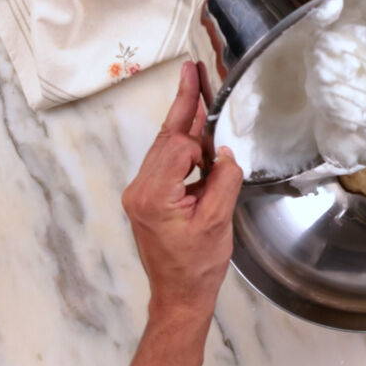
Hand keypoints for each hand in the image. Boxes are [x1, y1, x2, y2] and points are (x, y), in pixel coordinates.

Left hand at [121, 61, 242, 319]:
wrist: (179, 295)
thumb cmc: (196, 267)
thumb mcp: (217, 222)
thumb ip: (223, 181)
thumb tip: (224, 152)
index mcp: (154, 195)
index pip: (178, 147)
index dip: (202, 144)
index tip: (221, 148)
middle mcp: (140, 190)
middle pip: (164, 138)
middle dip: (182, 105)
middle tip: (190, 70)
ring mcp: (140, 193)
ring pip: (163, 147)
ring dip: (183, 125)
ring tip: (197, 92)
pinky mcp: (146, 198)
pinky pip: (164, 163)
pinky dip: (182, 148)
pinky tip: (197, 138)